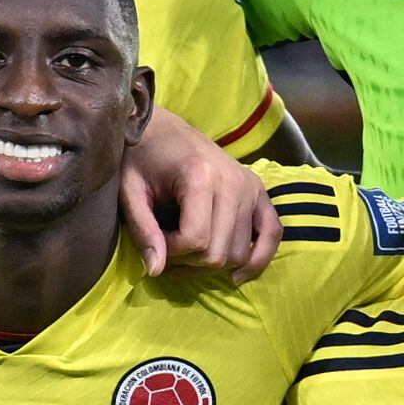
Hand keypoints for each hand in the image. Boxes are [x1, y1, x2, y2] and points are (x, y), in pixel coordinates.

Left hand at [124, 107, 280, 277]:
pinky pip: (272, 234)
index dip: (171, 252)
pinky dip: (258, 259)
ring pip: (239, 252)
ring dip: (212, 263)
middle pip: (218, 252)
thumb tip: (156, 271)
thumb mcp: (131, 192)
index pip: (196, 240)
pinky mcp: (260, 192)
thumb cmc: (141, 158)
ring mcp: (251, 187)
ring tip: (189, 252)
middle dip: (189, 262)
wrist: (162, 128)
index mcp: (201, 177)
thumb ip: (143, 230)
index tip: (155, 240)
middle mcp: (234, 182)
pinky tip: (237, 276)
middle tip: (169, 248)